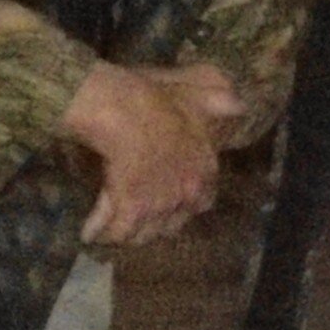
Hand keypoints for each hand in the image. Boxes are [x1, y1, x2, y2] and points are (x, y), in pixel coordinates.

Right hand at [54, 61, 242, 245]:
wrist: (128, 108)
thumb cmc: (162, 98)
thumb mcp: (203, 95)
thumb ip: (222, 104)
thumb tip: (241, 106)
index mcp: (205, 170)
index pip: (202, 202)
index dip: (184, 204)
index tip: (170, 202)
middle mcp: (188, 194)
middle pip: (172, 224)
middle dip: (156, 223)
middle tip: (138, 217)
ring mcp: (160, 205)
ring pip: (143, 233)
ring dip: (129, 232)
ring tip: (113, 230)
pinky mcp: (131, 210)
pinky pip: (115, 231)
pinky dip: (99, 231)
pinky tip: (88, 233)